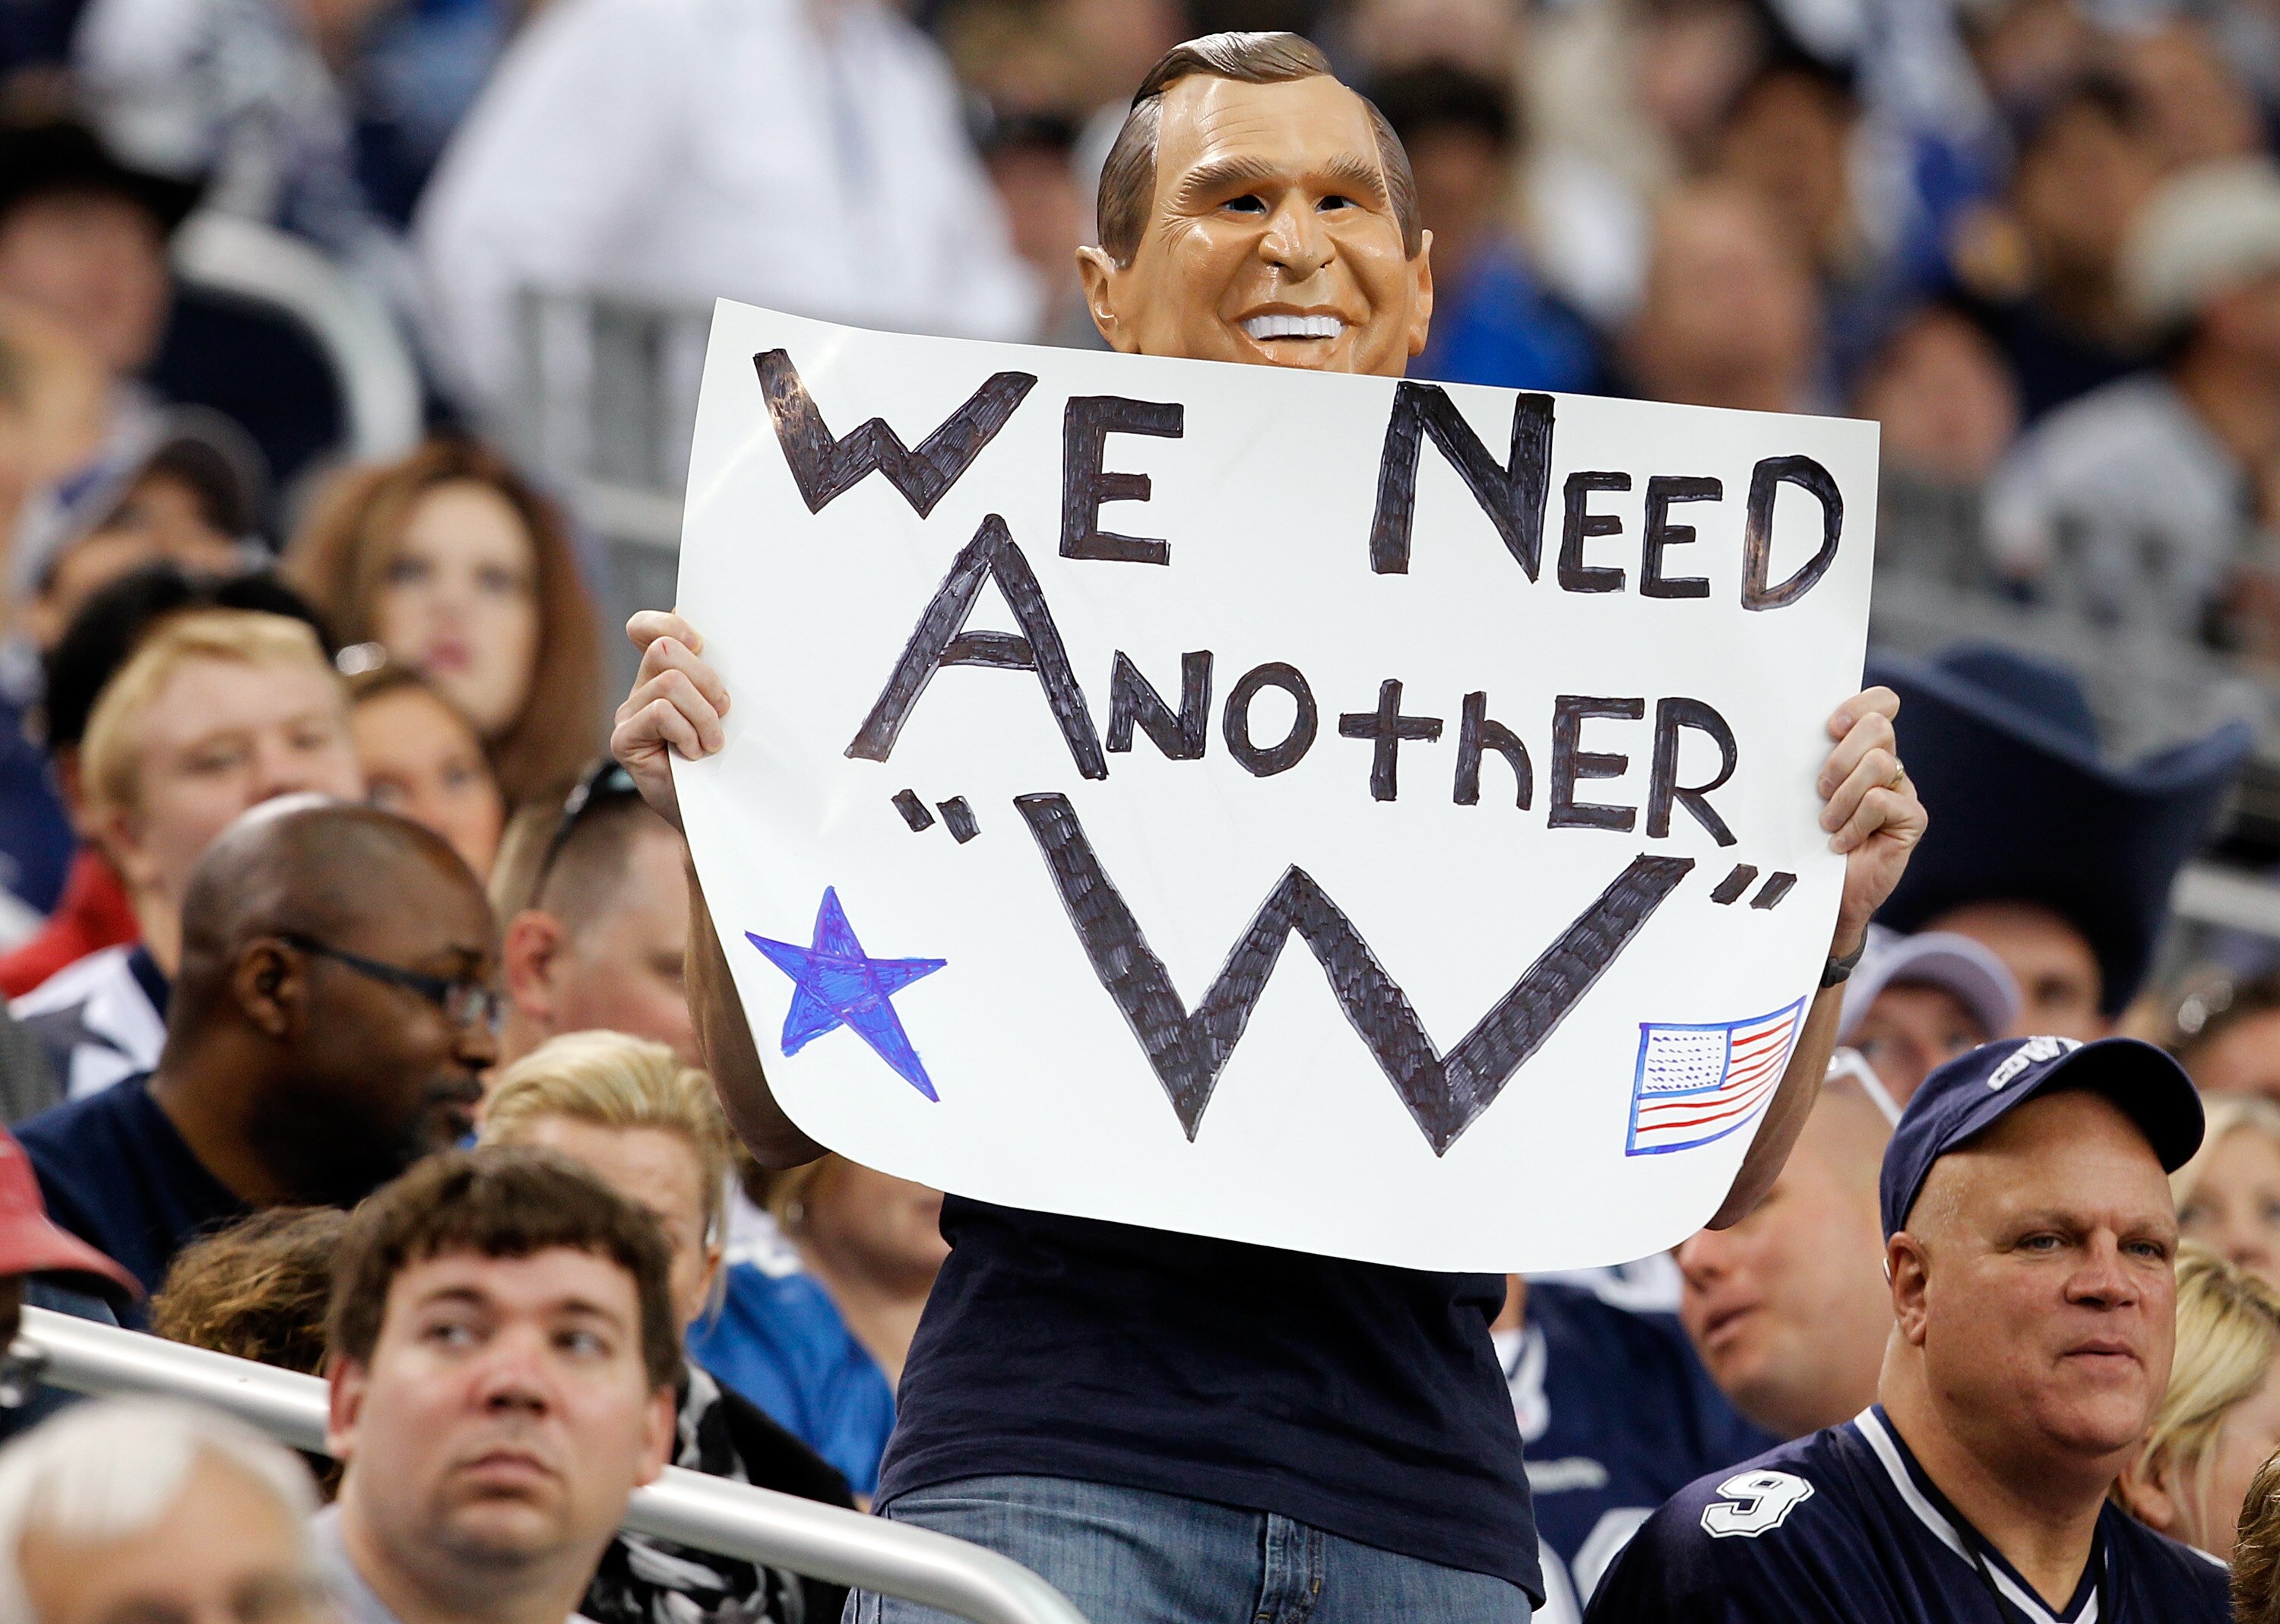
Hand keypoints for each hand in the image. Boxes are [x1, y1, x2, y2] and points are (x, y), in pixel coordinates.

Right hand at [611, 610, 729, 831]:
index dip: (670, 624)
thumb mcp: (729, 712)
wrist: (718, 815)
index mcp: (663, 674)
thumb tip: (736, 638)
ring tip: (713, 743)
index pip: (646, 627)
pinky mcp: (624, 740)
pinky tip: (694, 754)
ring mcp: (628, 714)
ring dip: (703, 714)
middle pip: (664, 649)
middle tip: (724, 711)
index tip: (701, 645)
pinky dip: (687, 733)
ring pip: (670, 683)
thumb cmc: (726, 762)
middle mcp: (640, 689)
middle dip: (705, 678)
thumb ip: (721, 676)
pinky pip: (660, 714)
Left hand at [1814, 686, 1925, 958]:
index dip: (1861, 703)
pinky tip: (1841, 843)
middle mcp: (1887, 764)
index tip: (1831, 726)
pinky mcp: (1911, 818)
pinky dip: (1855, 823)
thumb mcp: (1801, 794)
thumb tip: (1786, 728)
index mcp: (1861, 749)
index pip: (1881, 703)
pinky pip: (1882, 801)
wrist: (1821, 893)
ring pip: (1880, 763)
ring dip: (1844, 796)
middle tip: (1820, 791)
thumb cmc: (1806, 839)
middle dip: (1840, 757)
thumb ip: (1808, 761)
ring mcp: (1902, 790)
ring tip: (1827, 823)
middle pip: (1877, 727)